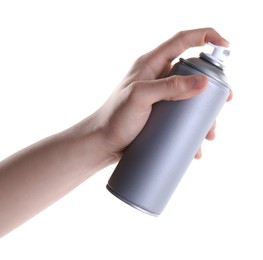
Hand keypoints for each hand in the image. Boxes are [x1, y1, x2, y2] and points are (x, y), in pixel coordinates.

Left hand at [94, 28, 231, 160]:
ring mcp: (160, 96)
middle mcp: (158, 77)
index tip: (225, 46)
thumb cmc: (114, 119)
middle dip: (211, 85)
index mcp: (151, 64)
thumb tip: (203, 82)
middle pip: (192, 71)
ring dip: (204, 111)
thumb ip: (168, 87)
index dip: (205, 37)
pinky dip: (193, 125)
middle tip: (223, 101)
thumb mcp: (139, 98)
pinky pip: (183, 113)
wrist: (102, 142)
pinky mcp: (161, 113)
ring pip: (190, 95)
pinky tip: (196, 143)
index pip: (181, 41)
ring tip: (209, 133)